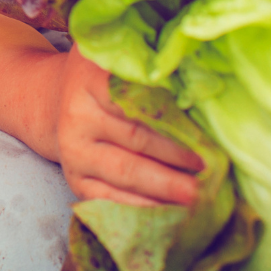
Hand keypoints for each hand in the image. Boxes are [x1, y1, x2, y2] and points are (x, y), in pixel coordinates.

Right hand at [56, 47, 202, 205]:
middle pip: (134, 139)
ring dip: (165, 187)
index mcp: (88, 80)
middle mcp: (76, 116)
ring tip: (200, 196)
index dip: (171, 118)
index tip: (204, 133)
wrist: (56, 100)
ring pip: (125, 172)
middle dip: (178, 157)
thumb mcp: (116, 57)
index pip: (133, 100)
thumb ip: (149, 60)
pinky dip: (143, 209)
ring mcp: (73, 152)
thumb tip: (201, 73)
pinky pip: (111, 200)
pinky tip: (172, 213)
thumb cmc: (102, 77)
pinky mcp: (75, 180)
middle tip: (215, 169)